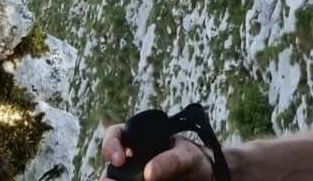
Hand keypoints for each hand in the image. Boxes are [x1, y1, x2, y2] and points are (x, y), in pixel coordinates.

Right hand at [100, 123, 215, 180]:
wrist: (204, 180)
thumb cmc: (194, 161)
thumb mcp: (187, 157)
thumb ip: (171, 161)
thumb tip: (148, 173)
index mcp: (137, 139)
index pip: (114, 136)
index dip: (111, 145)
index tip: (119, 160)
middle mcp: (130, 161)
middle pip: (109, 169)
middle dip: (108, 178)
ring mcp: (133, 179)